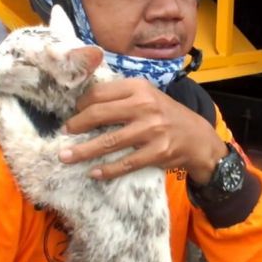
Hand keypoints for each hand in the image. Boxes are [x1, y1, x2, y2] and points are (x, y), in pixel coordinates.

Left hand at [59, 79, 226, 183]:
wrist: (198, 137)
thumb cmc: (166, 115)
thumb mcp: (147, 97)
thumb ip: (122, 97)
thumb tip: (84, 106)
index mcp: (139, 88)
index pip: (100, 93)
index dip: (80, 105)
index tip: (72, 115)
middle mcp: (144, 106)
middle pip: (99, 114)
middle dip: (76, 126)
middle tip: (64, 134)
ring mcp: (151, 130)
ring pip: (108, 141)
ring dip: (83, 151)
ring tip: (66, 157)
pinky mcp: (157, 152)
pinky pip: (125, 163)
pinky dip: (107, 170)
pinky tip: (93, 173)